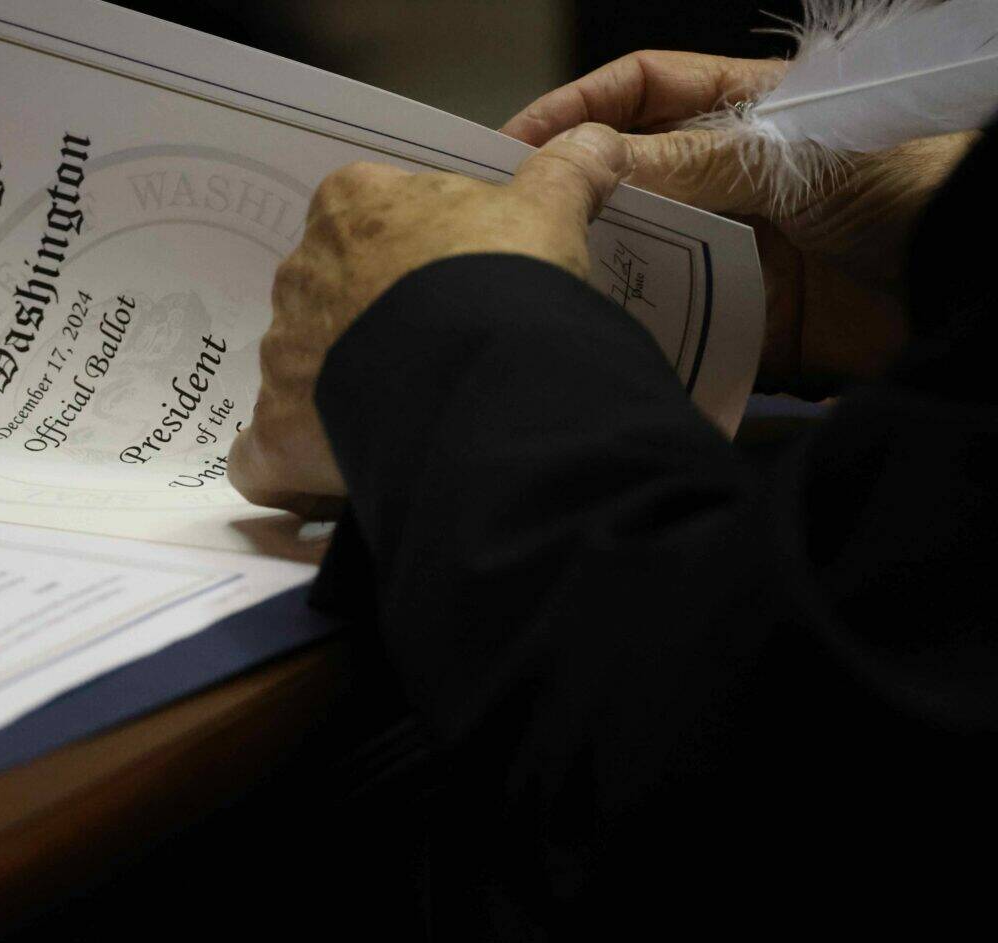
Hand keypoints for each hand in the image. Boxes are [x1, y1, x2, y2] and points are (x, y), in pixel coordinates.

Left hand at [228, 124, 632, 513]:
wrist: (478, 371)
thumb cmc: (503, 280)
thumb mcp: (547, 214)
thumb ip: (563, 175)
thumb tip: (598, 142)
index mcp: (351, 206)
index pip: (364, 220)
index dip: (404, 256)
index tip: (445, 285)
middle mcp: (300, 273)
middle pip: (328, 298)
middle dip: (369, 326)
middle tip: (431, 356)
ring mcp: (281, 354)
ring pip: (299, 374)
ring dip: (338, 395)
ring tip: (405, 419)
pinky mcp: (278, 432)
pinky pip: (264, 456)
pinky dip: (289, 469)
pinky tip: (329, 480)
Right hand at [503, 50, 974, 395]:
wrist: (974, 281)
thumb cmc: (914, 181)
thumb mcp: (793, 151)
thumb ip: (691, 158)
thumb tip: (591, 158)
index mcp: (744, 111)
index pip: (639, 90)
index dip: (573, 107)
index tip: (513, 142)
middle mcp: (731, 177)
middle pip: (627, 175)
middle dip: (571, 192)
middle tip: (510, 217)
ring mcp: (738, 247)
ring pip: (642, 251)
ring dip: (600, 264)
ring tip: (546, 280)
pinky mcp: (748, 316)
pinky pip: (679, 320)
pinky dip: (643, 328)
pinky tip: (605, 332)